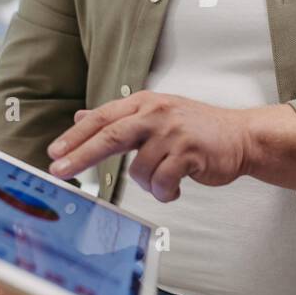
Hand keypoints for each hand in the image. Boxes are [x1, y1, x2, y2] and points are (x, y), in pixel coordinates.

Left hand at [47, 92, 252, 201]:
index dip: (76, 136)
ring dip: (147, 184)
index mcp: (144, 103)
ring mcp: (173, 132)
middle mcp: (156, 113)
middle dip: (81, 155)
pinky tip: (174, 188)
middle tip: (60, 171)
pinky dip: (164, 192)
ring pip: (139, 169)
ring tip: (162, 181)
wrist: (240, 136)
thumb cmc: (195, 129)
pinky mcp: (189, 152)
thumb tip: (81, 117)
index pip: (102, 118)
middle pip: (109, 136)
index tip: (55, 153)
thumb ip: (119, 118)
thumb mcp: (155, 114)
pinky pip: (162, 182)